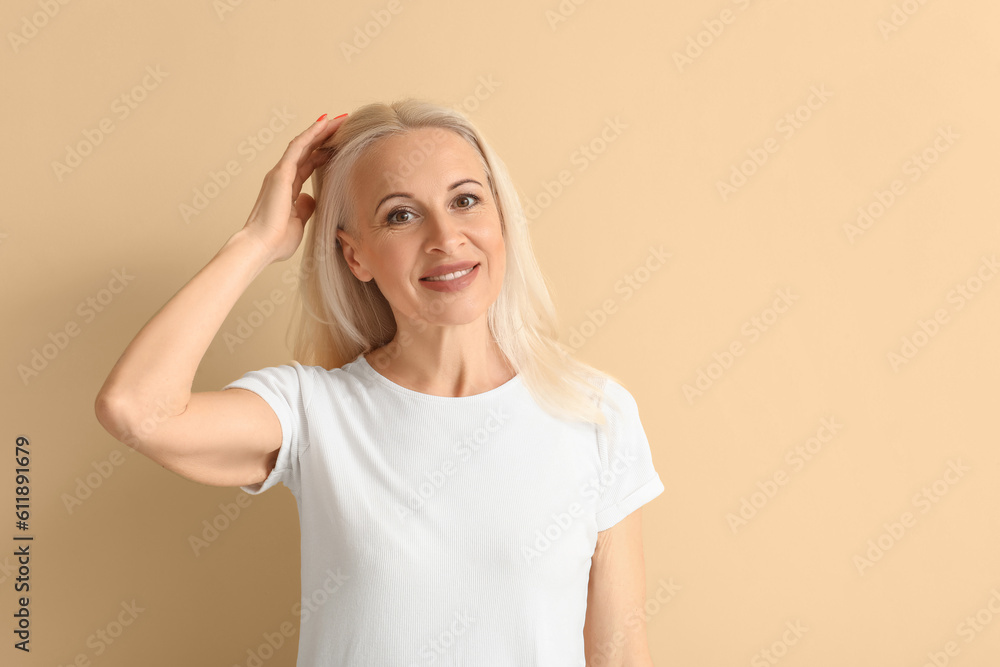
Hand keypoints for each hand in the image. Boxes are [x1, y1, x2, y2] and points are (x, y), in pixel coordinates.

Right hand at [239, 113, 345, 263]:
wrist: (260, 246)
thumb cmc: (276, 241)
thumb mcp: (298, 222)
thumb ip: (304, 208)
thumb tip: (310, 199)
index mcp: (287, 189)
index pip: (308, 165)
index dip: (323, 154)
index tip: (339, 146)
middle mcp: (282, 177)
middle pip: (307, 151)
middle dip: (325, 137)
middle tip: (344, 125)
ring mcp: (281, 173)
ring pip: (304, 144)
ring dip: (321, 130)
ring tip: (339, 120)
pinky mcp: (281, 173)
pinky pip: (298, 147)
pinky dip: (311, 133)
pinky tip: (324, 123)